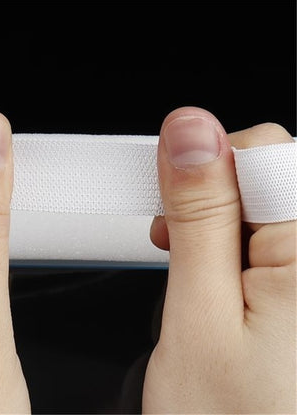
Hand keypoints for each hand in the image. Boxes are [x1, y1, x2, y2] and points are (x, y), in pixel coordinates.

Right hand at [143, 107, 295, 412]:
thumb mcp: (196, 314)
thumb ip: (198, 217)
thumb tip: (189, 132)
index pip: (263, 153)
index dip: (203, 168)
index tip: (171, 202)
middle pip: (271, 174)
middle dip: (213, 198)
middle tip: (181, 243)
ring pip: (269, 204)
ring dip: (223, 224)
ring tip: (201, 270)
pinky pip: (275, 235)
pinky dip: (239, 244)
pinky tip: (223, 275)